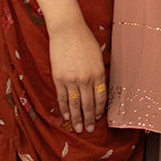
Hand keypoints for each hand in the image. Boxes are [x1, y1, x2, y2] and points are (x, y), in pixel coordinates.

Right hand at [47, 18, 106, 132]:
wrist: (67, 30)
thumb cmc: (85, 40)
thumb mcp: (97, 56)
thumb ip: (98, 73)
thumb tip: (98, 88)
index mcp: (98, 73)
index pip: (101, 98)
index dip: (99, 110)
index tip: (98, 118)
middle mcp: (86, 79)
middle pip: (88, 104)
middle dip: (89, 119)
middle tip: (89, 130)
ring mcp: (71, 80)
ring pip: (75, 104)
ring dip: (76, 118)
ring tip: (78, 128)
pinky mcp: (59, 78)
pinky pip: (62, 97)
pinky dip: (64, 108)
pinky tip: (66, 116)